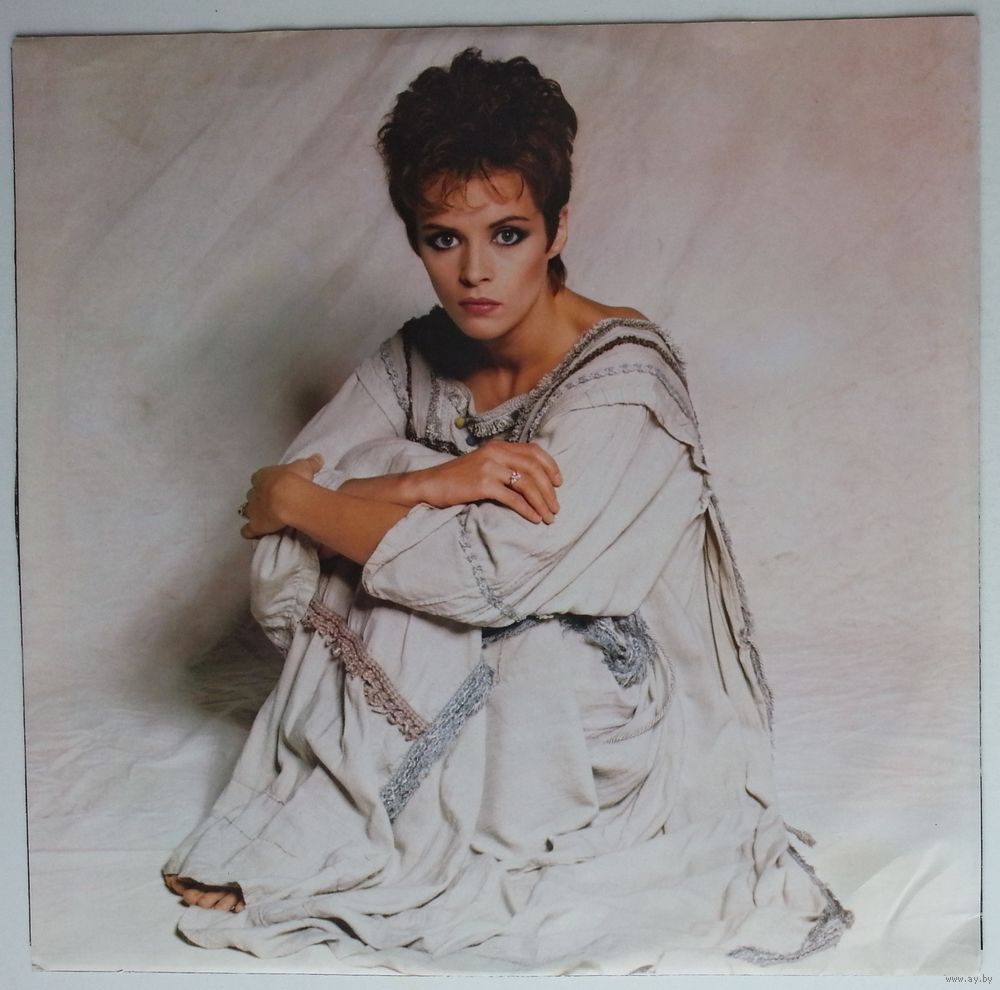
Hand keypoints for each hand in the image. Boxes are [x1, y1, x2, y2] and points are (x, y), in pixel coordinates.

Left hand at [240, 454, 322, 538]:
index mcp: (262, 476)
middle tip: (273, 503)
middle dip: (260, 499)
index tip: (274, 487)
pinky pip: (247, 530)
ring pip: (248, 511)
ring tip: (266, 519)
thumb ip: (310, 462)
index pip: (258, 478)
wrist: (289, 499)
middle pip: (252, 495)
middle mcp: (254, 492)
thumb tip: (318, 457)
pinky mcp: (254, 525)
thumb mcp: (305, 467)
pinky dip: (250, 532)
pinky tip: (256, 534)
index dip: (265, 483)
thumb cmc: (295, 480)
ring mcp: (252, 510)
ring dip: (254, 515)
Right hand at [415, 439, 560, 523]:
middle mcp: (496, 452)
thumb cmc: (457, 478)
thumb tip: (530, 479)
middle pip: (534, 468)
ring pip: (526, 483)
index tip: (558, 483)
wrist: (429, 484)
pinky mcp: (483, 484)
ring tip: (548, 517)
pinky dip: (527, 509)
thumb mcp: (483, 463)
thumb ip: (504, 464)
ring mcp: (489, 467)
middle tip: (556, 507)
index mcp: (498, 446)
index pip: (534, 451)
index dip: (550, 466)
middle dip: (549, 490)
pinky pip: (513, 498)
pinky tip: (534, 518)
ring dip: (542, 502)